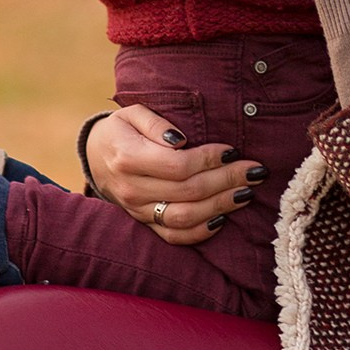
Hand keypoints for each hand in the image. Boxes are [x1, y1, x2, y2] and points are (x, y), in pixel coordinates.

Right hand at [86, 104, 260, 244]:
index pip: (178, 165)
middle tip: (255, 171)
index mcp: (128, 157)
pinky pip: (174, 236)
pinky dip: (201, 231)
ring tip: (247, 192)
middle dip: (227, 180)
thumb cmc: (121, 130)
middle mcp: (132, 188)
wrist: (95, 157)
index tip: (233, 150)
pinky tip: (223, 218)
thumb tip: (182, 139)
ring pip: (184, 217)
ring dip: (221, 206)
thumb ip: (156, 122)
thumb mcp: (132, 113)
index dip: (210, 159)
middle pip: (188, 191)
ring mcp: (137, 211)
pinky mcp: (144, 224)